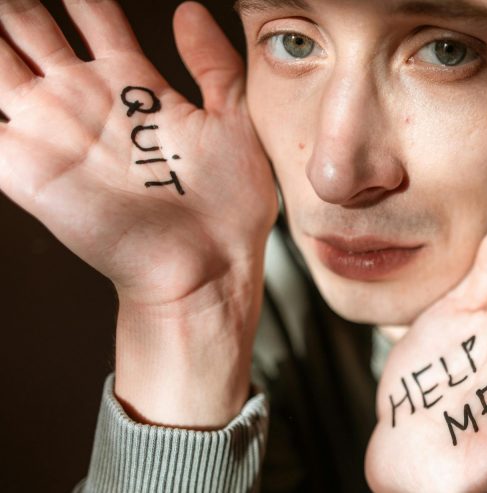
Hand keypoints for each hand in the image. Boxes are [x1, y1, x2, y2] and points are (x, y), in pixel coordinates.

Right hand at [0, 1, 275, 426]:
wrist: (208, 267)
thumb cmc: (229, 204)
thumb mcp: (236, 121)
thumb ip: (213, 64)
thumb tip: (189, 7)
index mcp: (134, 84)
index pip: (92, 15)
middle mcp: (86, 100)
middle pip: (34, 27)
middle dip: (19, 4)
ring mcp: (52, 130)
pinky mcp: (25, 168)